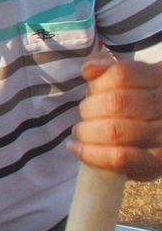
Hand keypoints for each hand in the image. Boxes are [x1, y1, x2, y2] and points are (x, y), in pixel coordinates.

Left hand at [69, 53, 161, 180]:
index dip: (97, 83)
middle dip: (89, 109)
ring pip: (114, 130)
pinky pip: (118, 158)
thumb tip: (89, 69)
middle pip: (115, 102)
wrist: (161, 136)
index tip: (91, 91)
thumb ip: (109, 67)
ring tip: (81, 132)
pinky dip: (90, 153)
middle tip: (86, 115)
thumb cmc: (140, 104)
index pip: (121, 74)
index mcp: (160, 80)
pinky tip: (77, 148)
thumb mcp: (134, 79)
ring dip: (86, 132)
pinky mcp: (156, 162)